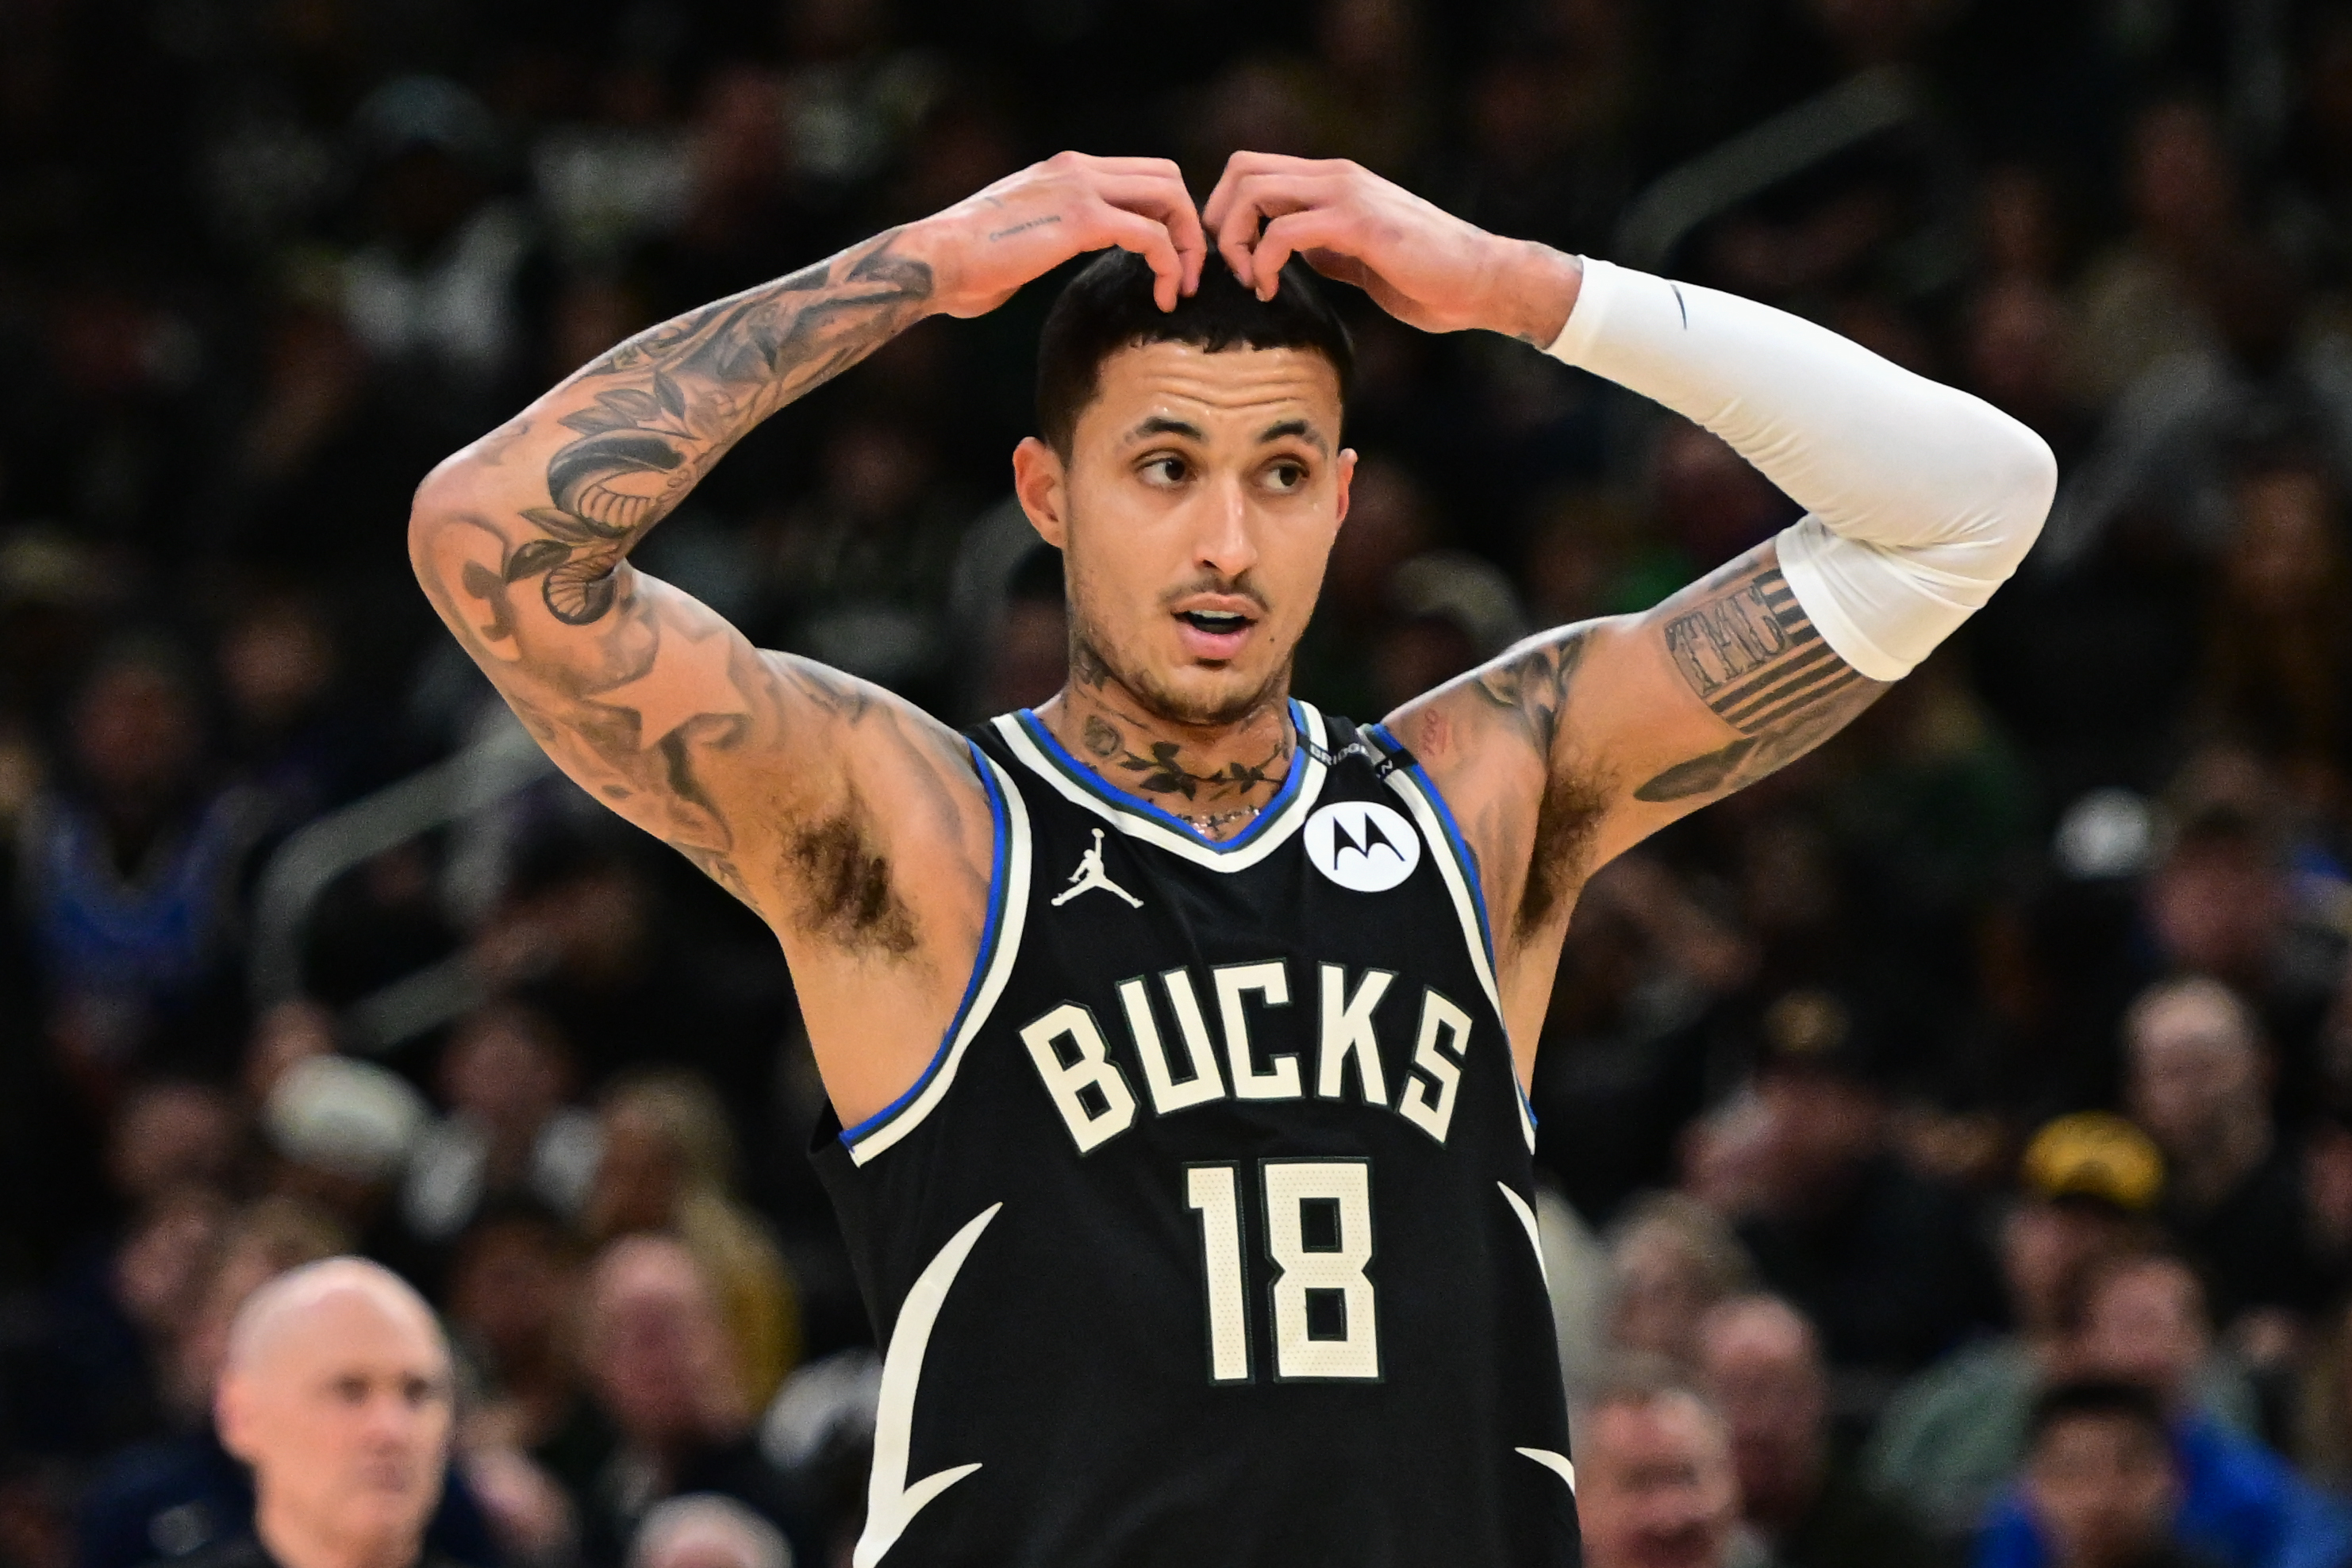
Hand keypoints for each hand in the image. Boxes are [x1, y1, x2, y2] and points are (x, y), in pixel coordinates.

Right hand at [906, 151, 1206, 318]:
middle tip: (1187, 275)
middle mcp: (1076, 168)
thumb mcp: (1019, 237)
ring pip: (1168, 198)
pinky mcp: (1081, 219)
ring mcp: (1080, 187)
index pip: (1141, 174)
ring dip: (1188, 246)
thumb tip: (1049, 256)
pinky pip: (1150, 234)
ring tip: (1181, 289)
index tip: (1169, 260)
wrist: (932, 262)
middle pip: (1166, 177)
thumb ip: (1049, 236)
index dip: (1167, 214)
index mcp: (1064, 170)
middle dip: (1187, 225)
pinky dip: (1170, 265)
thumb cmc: (964, 266)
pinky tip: (1164, 296)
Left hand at [1202, 152, 1580, 342]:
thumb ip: (1323, 245)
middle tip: (1230, 271)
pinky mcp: (1358, 224)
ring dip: (1235, 241)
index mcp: (1335, 181)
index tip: (1235, 261)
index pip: (1254, 168)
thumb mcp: (1360, 256)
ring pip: (1254, 191)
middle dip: (1219, 222)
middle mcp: (1337, 176)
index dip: (1227, 211)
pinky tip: (1269, 290)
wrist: (1483, 281)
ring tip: (1250, 282)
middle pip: (1242, 169)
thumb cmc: (1429, 278)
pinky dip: (1260, 262)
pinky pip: (1282, 230)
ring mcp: (1347, 195)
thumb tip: (1286, 251)